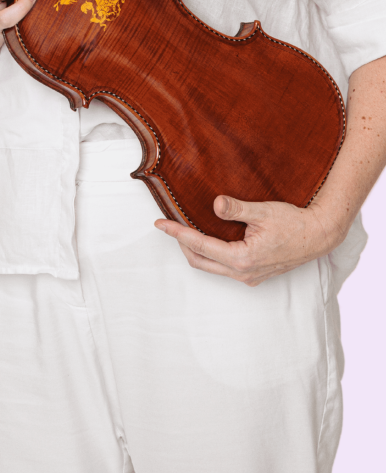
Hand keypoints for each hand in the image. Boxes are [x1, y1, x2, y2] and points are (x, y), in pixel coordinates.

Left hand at [154, 195, 341, 285]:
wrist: (319, 236)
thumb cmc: (294, 222)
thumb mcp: (263, 211)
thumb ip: (236, 209)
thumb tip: (214, 203)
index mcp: (242, 258)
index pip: (199, 245)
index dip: (177, 234)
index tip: (160, 224)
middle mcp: (243, 272)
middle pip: (200, 261)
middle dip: (182, 244)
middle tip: (169, 225)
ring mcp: (250, 276)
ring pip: (212, 266)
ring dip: (196, 250)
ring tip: (185, 230)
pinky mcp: (255, 274)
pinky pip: (225, 267)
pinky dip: (211, 254)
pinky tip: (209, 238)